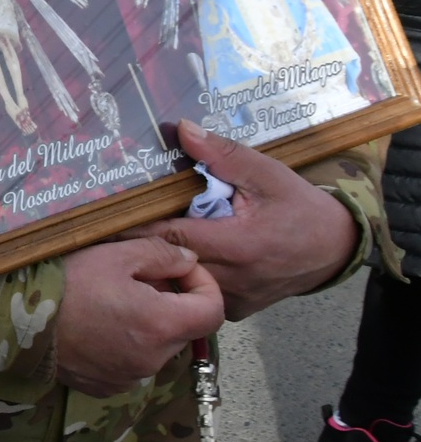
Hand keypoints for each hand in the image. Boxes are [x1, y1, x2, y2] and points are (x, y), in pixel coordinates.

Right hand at [55, 236, 223, 396]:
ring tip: (111, 302)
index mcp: (162, 325)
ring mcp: (130, 378)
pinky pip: (131, 364)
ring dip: (147, 325)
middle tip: (136, 280)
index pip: (213, 311)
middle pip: (183, 329)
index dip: (204, 285)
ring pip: (156, 347)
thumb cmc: (65, 283)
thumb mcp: (115, 254)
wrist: (15, 321)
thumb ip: (161, 254)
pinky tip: (96, 326)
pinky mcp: (107, 387)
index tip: (179, 270)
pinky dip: (125, 345)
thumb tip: (189, 262)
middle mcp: (153, 359)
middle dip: (171, 303)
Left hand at [127, 120, 358, 318]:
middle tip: (107, 226)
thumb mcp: (267, 174)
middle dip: (139, 244)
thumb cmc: (300, 208)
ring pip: (179, 283)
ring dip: (158, 263)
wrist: (336, 249)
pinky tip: (173, 259)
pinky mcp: (236, 311)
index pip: (170, 236)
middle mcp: (230, 278)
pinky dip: (182, 277)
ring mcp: (233, 300)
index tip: (105, 214)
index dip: (136, 225)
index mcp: (236, 245)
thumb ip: (223, 155)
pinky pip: (197, 294)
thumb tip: (182, 130)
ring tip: (134, 242)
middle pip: (168, 263)